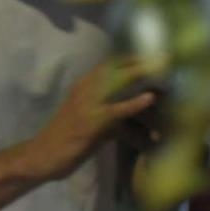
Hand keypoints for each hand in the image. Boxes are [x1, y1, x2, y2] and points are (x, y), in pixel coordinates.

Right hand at [25, 58, 160, 182]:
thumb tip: (136, 112)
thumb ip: (110, 111)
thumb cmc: (64, 140)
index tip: (154, 54)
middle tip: (167, 56)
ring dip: (143, 72)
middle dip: (143, 60)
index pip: (110, 63)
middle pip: (117, 66)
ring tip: (164, 66)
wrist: (42, 156)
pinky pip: (118, 110)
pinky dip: (135, 103)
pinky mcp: (92, 122)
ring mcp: (88, 104)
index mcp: (82, 86)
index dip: (133, 57)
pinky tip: (150, 98)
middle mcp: (84, 89)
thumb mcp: (87, 117)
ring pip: (118, 81)